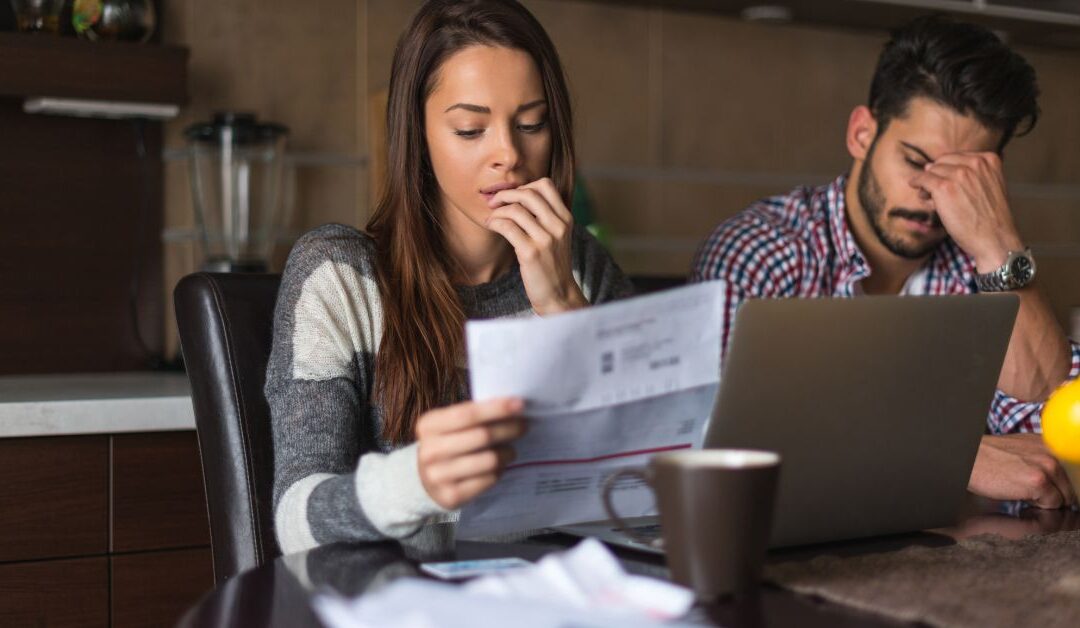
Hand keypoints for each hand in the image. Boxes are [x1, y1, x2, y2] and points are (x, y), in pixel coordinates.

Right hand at [415, 397, 526, 509]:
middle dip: (509, 429)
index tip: (519, 404)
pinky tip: (499, 466)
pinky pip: (488, 480)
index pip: (468, 414)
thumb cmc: (445, 444)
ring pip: (489, 460)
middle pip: (482, 436)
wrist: (422, 480)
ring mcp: (438, 475)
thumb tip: (512, 407)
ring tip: (511, 450)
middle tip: (523, 426)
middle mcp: (430, 450)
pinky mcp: (451, 496)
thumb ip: (473, 416)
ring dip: (507, 452)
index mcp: (429, 426)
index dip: (496, 408)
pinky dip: (499, 471)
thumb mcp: (448, 425)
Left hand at [485, 177, 586, 314]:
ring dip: (497, 211)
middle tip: (494, 203)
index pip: (545, 185)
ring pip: (515, 209)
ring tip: (491, 218)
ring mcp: (546, 239)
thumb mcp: (557, 237)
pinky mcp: (531, 253)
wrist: (559, 295)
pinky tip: (491, 226)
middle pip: (528, 193)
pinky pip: (507, 227)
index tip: (513, 197)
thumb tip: (518, 196)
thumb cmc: (552, 265)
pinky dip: (495, 222)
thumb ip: (545, 217)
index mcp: (565, 218)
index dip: (524, 186)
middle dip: (506, 195)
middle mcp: (558, 226)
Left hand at [909, 151, 1023, 270]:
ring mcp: (959, 174)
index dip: (947, 171)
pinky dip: (917, 183)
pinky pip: (922, 179)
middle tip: (934, 192)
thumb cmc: (990, 219)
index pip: (957, 157)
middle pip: (943, 162)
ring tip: (930, 199)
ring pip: (932, 171)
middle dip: (937, 175)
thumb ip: (970, 175)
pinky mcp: (944, 187)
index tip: (946, 183)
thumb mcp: (989, 186)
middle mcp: (975, 163)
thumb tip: (930, 166)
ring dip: (928, 183)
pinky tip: (917, 189)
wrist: (994, 239)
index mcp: (989, 160)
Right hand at [968, 434, 1076, 507]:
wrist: (968, 459)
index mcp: (1049, 444)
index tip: (1058, 493)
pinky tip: (1020, 497)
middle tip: (1031, 493)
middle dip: (1056, 495)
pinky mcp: (1039, 481)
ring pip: (1064, 498)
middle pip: (1071, 487)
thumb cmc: (988, 458)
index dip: (1065, 487)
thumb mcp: (1021, 451)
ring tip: (1024, 494)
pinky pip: (1052, 505)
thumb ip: (1041, 460)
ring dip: (1047, 502)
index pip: (1074, 472)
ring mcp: (1047, 466)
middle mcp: (1052, 452)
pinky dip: (1038, 507)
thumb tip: (1059, 483)